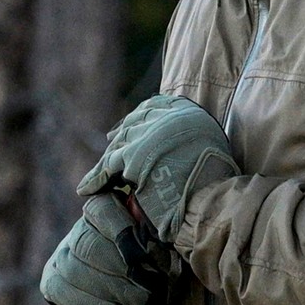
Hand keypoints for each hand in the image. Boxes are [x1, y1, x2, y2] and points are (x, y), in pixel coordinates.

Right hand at [41, 193, 156, 304]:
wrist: (129, 302)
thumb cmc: (149, 269)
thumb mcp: (155, 248)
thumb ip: (153, 238)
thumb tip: (159, 244)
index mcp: (103, 212)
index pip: (101, 209)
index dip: (120, 230)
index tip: (141, 254)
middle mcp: (78, 231)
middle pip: (86, 243)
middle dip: (118, 268)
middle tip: (145, 287)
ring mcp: (60, 256)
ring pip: (73, 269)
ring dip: (109, 289)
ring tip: (137, 303)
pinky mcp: (51, 281)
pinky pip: (61, 291)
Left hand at [79, 94, 239, 242]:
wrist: (212, 201)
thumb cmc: (218, 185)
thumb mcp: (212, 146)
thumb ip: (192, 137)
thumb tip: (182, 141)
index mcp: (189, 112)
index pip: (156, 104)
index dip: (141, 115)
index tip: (132, 123)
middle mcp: (167, 117)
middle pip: (135, 122)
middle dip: (121, 134)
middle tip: (111, 142)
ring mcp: (149, 135)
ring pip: (120, 143)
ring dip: (109, 158)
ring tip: (100, 172)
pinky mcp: (134, 157)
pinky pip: (108, 166)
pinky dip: (96, 178)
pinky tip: (86, 188)